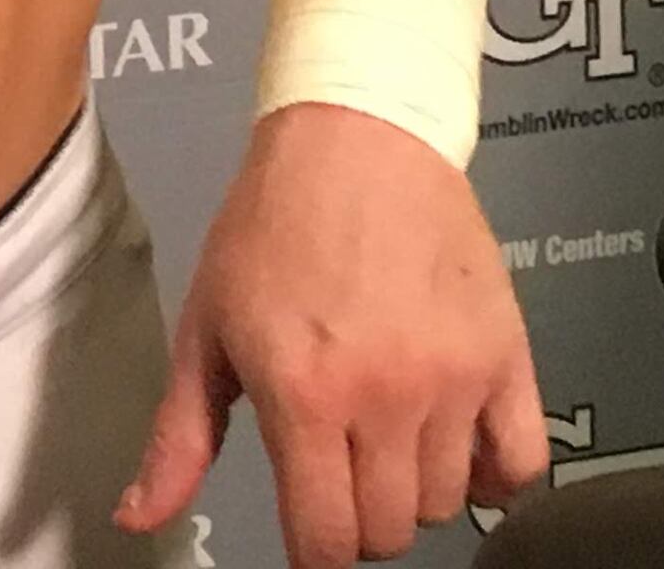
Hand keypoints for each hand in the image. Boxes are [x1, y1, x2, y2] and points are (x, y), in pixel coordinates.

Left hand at [114, 103, 549, 565]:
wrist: (356, 135)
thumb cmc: (275, 221)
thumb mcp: (207, 324)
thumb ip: (180, 435)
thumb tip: (139, 515)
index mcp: (305, 395)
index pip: (326, 542)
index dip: (313, 549)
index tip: (311, 526)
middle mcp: (386, 396)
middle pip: (389, 530)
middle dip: (360, 516)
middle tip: (343, 467)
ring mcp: (453, 378)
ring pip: (448, 501)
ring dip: (416, 486)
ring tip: (390, 433)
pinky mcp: (505, 353)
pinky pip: (524, 461)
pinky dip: (497, 474)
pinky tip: (462, 445)